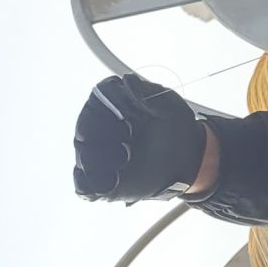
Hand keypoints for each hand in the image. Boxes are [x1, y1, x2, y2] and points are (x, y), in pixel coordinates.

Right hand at [72, 74, 206, 203]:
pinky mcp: (100, 179)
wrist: (185, 159)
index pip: (99, 97)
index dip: (109, 108)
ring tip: (126, 161)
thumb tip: (127, 80)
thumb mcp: (169, 106)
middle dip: (104, 138)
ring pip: (82, 156)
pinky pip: (82, 186)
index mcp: (119, 102)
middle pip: (84, 128)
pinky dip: (93, 185)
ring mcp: (99, 153)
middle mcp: (103, 126)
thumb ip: (148, 93)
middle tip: (128, 141)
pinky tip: (113, 182)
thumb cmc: (175, 127)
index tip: (127, 119)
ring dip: (102, 161)